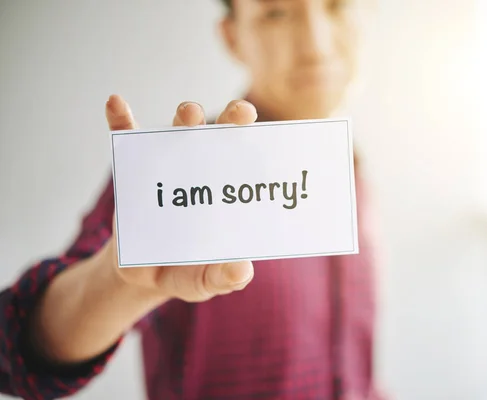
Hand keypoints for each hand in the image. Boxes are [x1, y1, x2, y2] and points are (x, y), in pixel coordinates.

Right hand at [102, 94, 257, 302]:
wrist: (144, 275)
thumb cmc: (187, 272)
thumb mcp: (205, 281)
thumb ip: (223, 278)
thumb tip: (243, 271)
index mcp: (227, 193)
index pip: (250, 163)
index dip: (262, 146)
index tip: (275, 137)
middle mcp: (203, 170)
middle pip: (220, 136)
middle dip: (232, 118)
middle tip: (242, 113)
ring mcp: (168, 168)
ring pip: (179, 131)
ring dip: (186, 117)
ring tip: (191, 113)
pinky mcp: (133, 173)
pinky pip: (125, 139)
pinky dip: (120, 120)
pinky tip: (116, 103)